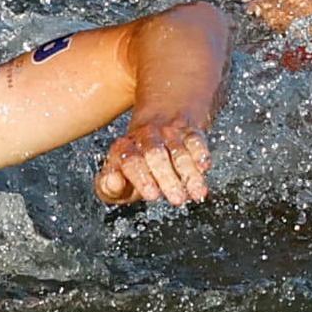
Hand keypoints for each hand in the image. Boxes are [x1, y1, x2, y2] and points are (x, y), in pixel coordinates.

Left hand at [92, 114, 212, 207]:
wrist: (162, 114)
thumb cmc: (137, 158)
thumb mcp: (117, 173)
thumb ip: (107, 186)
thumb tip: (112, 183)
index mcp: (124, 148)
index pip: (130, 160)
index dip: (142, 178)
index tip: (152, 194)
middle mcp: (146, 137)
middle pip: (155, 154)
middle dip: (167, 177)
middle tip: (177, 198)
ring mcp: (169, 132)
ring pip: (178, 150)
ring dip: (188, 172)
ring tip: (196, 193)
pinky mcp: (190, 130)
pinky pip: (196, 138)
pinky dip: (201, 152)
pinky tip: (204, 166)